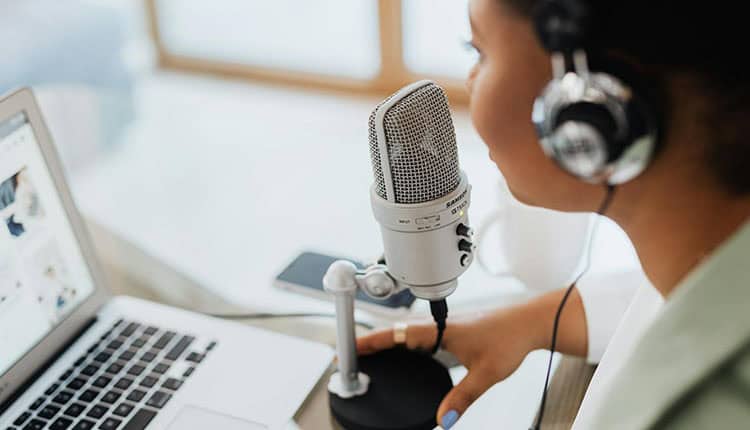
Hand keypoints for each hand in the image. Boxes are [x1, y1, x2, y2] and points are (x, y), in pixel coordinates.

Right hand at [357, 308, 540, 428]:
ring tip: (369, 354)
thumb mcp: (485, 373)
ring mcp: (446, 327)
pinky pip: (420, 336)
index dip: (372, 341)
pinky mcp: (453, 331)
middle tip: (350, 353)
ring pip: (408, 333)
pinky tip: (405, 354)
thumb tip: (443, 419)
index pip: (398, 334)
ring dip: (388, 342)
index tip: (352, 347)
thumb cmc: (510, 338)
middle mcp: (439, 325)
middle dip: (372, 342)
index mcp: (441, 330)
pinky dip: (405, 344)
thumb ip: (462, 397)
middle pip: (396, 332)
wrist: (529, 323)